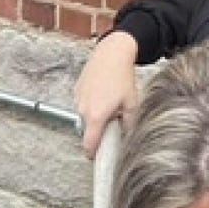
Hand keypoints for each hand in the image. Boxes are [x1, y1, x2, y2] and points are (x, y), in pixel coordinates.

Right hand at [74, 31, 139, 157]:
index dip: (93, 154)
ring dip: (94, 116)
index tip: (97, 155)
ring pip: (85, 118)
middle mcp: (83, 110)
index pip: (89, 145)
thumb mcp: (131, 103)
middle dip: (98, 130)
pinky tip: (102, 93)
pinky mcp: (77, 91)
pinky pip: (83, 105)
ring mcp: (78, 100)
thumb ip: (129, 124)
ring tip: (108, 102)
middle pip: (87, 131)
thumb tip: (127, 137)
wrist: (112, 52)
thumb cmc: (122, 76)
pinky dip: (91, 104)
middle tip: (112, 120)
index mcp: (96, 117)